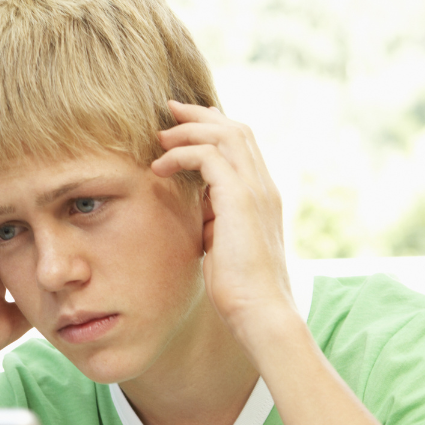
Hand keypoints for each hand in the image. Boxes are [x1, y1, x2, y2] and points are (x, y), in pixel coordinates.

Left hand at [151, 102, 298, 351]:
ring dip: (189, 130)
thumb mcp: (224, 246)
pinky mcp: (240, 199)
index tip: (184, 127)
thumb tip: (196, 211)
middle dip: (200, 116)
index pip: (243, 147)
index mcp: (263, 197)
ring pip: (224, 134)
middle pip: (236, 129)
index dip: (214, 129)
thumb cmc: (241, 291)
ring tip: (160, 137)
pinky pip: (208, 156)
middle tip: (169, 112)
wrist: (260, 312)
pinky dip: (181, 154)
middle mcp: (264, 186)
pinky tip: (159, 168)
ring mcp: (255, 190)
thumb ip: (215, 221)